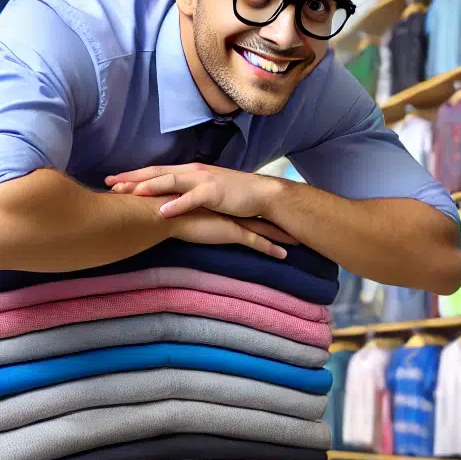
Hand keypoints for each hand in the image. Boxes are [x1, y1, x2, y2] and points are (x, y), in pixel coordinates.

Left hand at [106, 163, 286, 220]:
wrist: (261, 195)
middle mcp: (193, 172)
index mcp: (189, 172)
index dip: (133, 175)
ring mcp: (203, 180)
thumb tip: (166, 199)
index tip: (112, 180)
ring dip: (149, 187)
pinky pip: (192, 199)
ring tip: (130, 193)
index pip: (156, 171)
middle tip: (110, 183)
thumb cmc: (233, 195)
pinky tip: (162, 211)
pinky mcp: (214, 193)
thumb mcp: (205, 190)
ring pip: (171, 181)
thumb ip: (186, 191)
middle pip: (157, 173)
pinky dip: (176, 205)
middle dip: (133, 178)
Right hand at [164, 209, 290, 258]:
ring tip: (298, 240)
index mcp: (217, 203)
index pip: (240, 206)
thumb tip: (172, 214)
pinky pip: (257, 242)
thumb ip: (178, 210)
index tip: (269, 210)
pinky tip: (284, 255)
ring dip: (281, 234)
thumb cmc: (163, 210)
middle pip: (258, 213)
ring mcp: (232, 220)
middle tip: (294, 221)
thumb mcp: (174, 208)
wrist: (162, 211)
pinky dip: (271, 249)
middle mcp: (228, 209)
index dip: (256, 208)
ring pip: (264, 227)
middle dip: (277, 217)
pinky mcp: (231, 232)